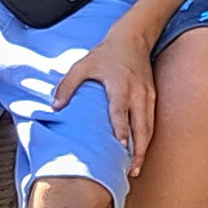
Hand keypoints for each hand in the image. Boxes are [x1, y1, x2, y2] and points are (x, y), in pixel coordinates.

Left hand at [57, 29, 158, 177]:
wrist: (133, 38)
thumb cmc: (106, 53)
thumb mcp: (82, 65)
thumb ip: (67, 85)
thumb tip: (55, 106)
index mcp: (120, 85)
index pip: (122, 111)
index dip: (122, 128)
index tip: (122, 145)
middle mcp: (137, 93)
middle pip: (142, 126)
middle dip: (138, 149)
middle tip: (132, 169)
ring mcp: (147, 96)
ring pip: (149, 127)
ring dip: (144, 148)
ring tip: (136, 167)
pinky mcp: (152, 97)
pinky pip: (151, 121)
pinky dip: (147, 138)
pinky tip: (141, 150)